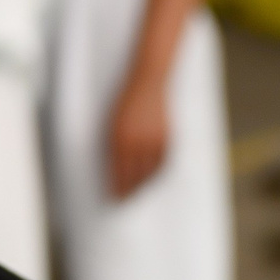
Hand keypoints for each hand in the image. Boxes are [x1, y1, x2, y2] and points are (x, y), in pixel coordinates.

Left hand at [106, 66, 170, 195]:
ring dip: (143, 184)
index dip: (117, 187)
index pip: (118, 172)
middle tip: (125, 200)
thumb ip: (113, 143)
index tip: (114, 198)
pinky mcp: (166, 136)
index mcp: (119, 137)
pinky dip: (156, 172)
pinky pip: (162, 161)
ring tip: (137, 191)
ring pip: (150, 171)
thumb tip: (113, 166)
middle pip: (134, 176)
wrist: (148, 79)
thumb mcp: (113, 121)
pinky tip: (151, 177)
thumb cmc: (126, 99)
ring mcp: (154, 140)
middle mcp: (137, 141)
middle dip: (129, 190)